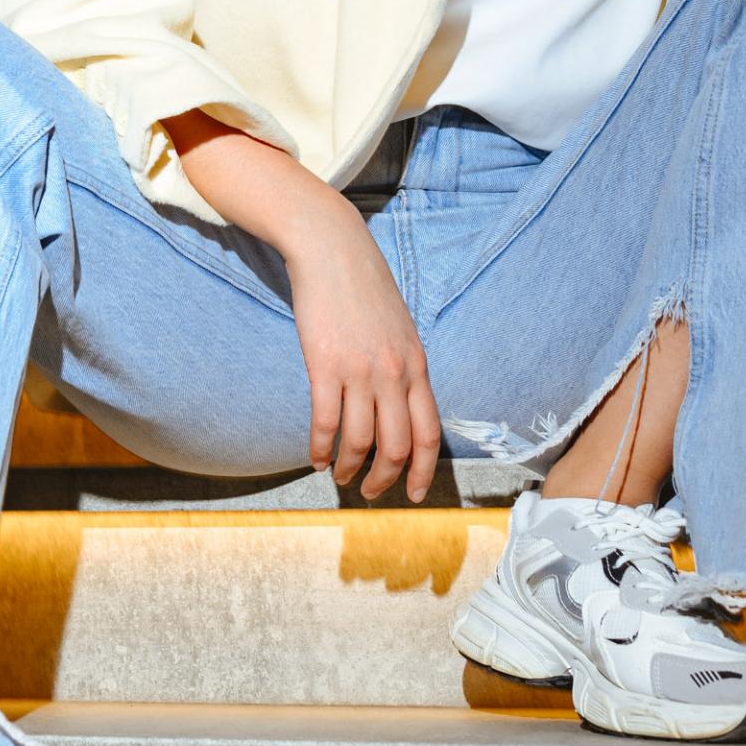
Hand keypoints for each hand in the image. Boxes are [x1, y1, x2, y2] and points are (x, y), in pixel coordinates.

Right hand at [283, 201, 442, 502]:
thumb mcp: (400, 330)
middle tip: (371, 493)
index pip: (429, 433)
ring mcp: (359, 371)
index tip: (412, 494)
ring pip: (360, 441)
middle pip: (396, 446)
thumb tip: (402, 409)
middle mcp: (393, 373)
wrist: (333, 251)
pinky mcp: (324, 365)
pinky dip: (320, 448)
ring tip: (341, 478)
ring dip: (350, 469)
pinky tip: (316, 459)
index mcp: (416, 366)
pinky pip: (325, 422)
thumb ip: (405, 369)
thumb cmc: (365, 289)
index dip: (421, 471)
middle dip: (384, 480)